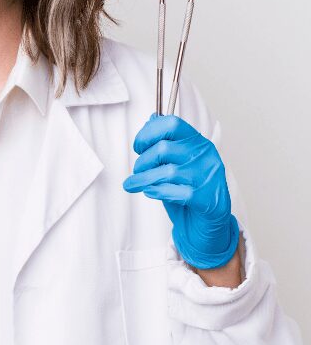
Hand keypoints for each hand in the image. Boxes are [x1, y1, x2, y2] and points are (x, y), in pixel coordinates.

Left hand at [122, 113, 239, 268]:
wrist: (207, 225)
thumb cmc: (189, 191)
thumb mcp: (176, 163)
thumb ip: (165, 142)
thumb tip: (152, 119)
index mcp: (198, 142)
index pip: (172, 124)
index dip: (148, 133)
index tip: (138, 146)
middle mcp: (206, 156)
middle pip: (164, 148)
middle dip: (142, 162)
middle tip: (136, 172)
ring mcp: (209, 177)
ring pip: (167, 171)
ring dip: (144, 179)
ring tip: (135, 184)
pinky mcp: (208, 199)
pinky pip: (176, 191)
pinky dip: (158, 192)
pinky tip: (151, 193)